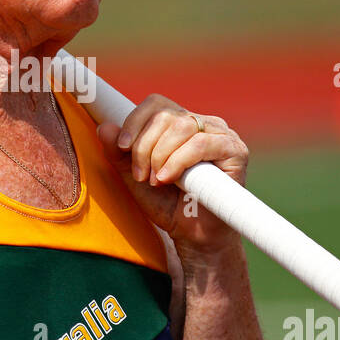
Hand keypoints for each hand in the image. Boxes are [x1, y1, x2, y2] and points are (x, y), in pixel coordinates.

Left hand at [96, 93, 248, 258]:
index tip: (122, 146)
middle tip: (142, 175)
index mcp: (181, 123)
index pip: (157, 104)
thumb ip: (118, 153)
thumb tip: (104, 127)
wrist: (193, 236)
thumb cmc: (167, 205)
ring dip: (160, 155)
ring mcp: (221, 135)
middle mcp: (203, 124)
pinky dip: (178, 161)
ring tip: (156, 180)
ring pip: (182, 126)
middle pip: (166, 115)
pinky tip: (167, 178)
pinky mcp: (235, 151)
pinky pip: (201, 144)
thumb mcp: (135, 177)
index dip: (135, 121)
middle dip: (145, 146)